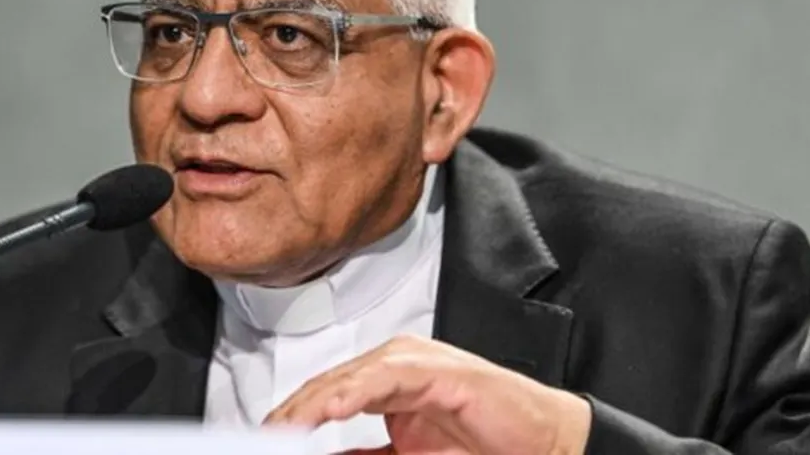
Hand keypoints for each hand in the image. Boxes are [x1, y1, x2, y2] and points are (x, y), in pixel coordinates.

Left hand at [263, 335, 590, 454]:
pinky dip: (355, 392)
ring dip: (315, 403)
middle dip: (295, 410)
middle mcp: (397, 367)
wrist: (544, 442)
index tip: (266, 436)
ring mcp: (417, 364)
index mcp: (387, 383)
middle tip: (264, 433)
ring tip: (286, 425)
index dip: (294, 415)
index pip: (327, 393)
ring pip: (352, 377)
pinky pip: (387, 378)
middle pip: (332, 383)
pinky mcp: (439, 371)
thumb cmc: (485, 445)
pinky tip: (332, 409)